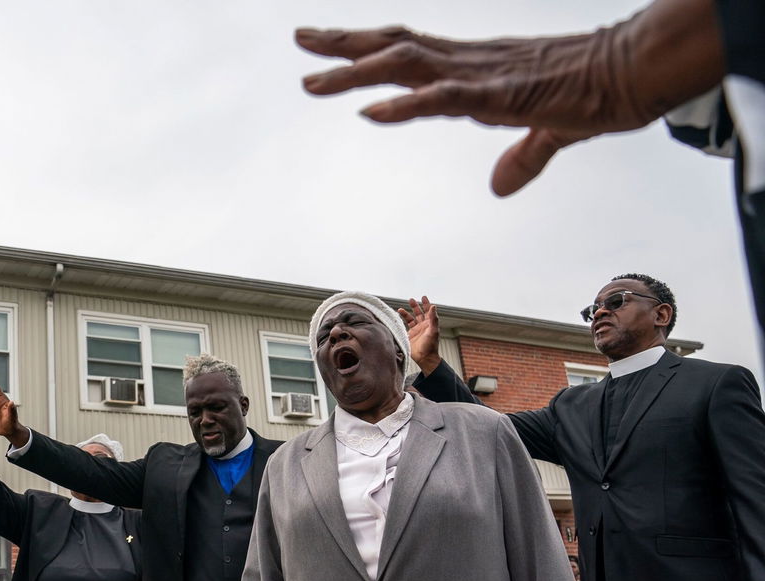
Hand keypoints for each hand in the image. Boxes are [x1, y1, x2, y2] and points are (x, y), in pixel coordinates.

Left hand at [295, 0, 724, 196]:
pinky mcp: (495, 94)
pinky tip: (369, 112)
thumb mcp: (548, 131)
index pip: (409, 50)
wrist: (633, 72)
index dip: (368, 47)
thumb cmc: (594, 92)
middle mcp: (466, 63)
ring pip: (403, 65)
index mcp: (473, 67)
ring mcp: (478, 75)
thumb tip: (498, 186)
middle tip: (300, 40)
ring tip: (311, 81)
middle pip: (394, 46)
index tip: (329, 47)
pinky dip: (402, 105)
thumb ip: (521, 157)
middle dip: (344, 43)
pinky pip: (440, 98)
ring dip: (354, 73)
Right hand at [397, 296, 441, 374]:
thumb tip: (434, 306)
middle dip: (415, 306)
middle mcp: (423, 326)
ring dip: (406, 313)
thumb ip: (433, 318)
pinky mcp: (410, 335)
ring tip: (400, 309)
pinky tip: (397, 319)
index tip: (423, 297)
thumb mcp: (433, 331)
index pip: (428, 311)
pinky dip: (401, 321)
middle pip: (418, 313)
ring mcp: (416, 330)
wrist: (424, 358)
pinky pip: (405, 326)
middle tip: (411, 300)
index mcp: (430, 324)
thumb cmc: (431, 345)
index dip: (426, 304)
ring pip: (410, 319)